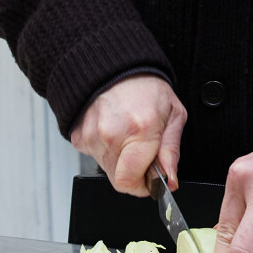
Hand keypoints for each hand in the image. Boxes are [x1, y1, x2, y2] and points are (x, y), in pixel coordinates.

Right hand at [72, 75, 187, 194]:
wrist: (115, 66)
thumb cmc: (145, 86)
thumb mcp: (173, 114)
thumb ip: (171, 151)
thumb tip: (169, 179)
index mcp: (139, 131)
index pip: (130, 182)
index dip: (143, 187)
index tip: (150, 181)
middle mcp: (111, 135)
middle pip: (119, 179)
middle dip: (134, 173)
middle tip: (143, 152)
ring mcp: (91, 136)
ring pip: (107, 168)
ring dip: (120, 160)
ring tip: (128, 135)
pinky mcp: (79, 136)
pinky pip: (95, 156)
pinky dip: (105, 149)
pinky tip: (114, 130)